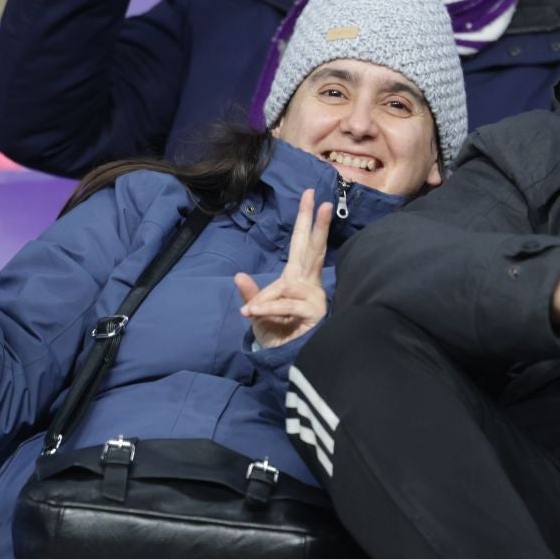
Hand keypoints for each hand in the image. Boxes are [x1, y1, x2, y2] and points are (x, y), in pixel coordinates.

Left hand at [234, 188, 332, 347]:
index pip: (302, 245)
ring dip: (264, 301)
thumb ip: (252, 294)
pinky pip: (284, 304)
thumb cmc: (275, 334)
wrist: (284, 361)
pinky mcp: (313, 313)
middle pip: (313, 249)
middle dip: (316, 225)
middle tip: (321, 201)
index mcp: (297, 279)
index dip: (306, 221)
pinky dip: (266, 308)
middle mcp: (309, 284)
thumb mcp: (257, 311)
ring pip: (285, 286)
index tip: (312, 197)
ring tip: (251, 313)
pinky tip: (251, 313)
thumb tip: (238, 276)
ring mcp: (314, 298)